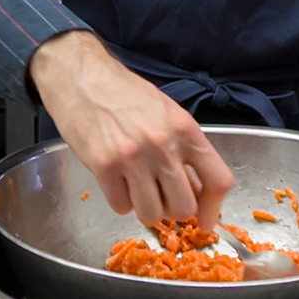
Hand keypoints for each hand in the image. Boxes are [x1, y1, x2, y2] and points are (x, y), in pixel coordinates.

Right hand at [28, 29, 235, 230]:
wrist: (80, 76)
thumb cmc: (123, 93)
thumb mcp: (166, 113)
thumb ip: (184, 149)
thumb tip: (196, 191)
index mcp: (185, 129)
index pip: (218, 179)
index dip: (214, 208)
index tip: (205, 221)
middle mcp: (163, 145)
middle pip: (184, 207)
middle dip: (172, 210)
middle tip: (160, 197)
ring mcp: (133, 157)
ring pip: (152, 215)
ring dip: (144, 208)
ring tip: (135, 187)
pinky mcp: (103, 166)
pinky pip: (121, 207)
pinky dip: (120, 200)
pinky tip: (115, 180)